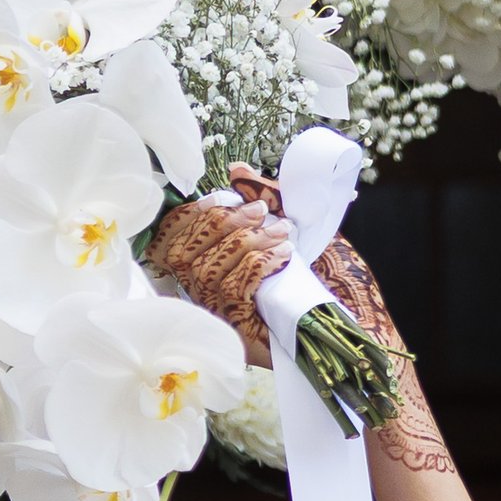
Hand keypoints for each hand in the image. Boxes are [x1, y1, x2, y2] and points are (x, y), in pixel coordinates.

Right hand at [146, 174, 290, 357]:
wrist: (330, 330)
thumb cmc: (299, 279)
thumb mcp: (277, 232)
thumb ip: (257, 199)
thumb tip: (238, 171)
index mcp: (197, 271)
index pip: (170, 241)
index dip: (190, 216)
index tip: (221, 198)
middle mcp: (197, 294)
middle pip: (187, 255)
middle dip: (223, 224)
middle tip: (259, 210)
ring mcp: (214, 314)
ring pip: (212, 269)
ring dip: (248, 242)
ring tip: (281, 231)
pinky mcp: (236, 329)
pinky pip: (235, 289)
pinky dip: (259, 264)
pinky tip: (283, 255)